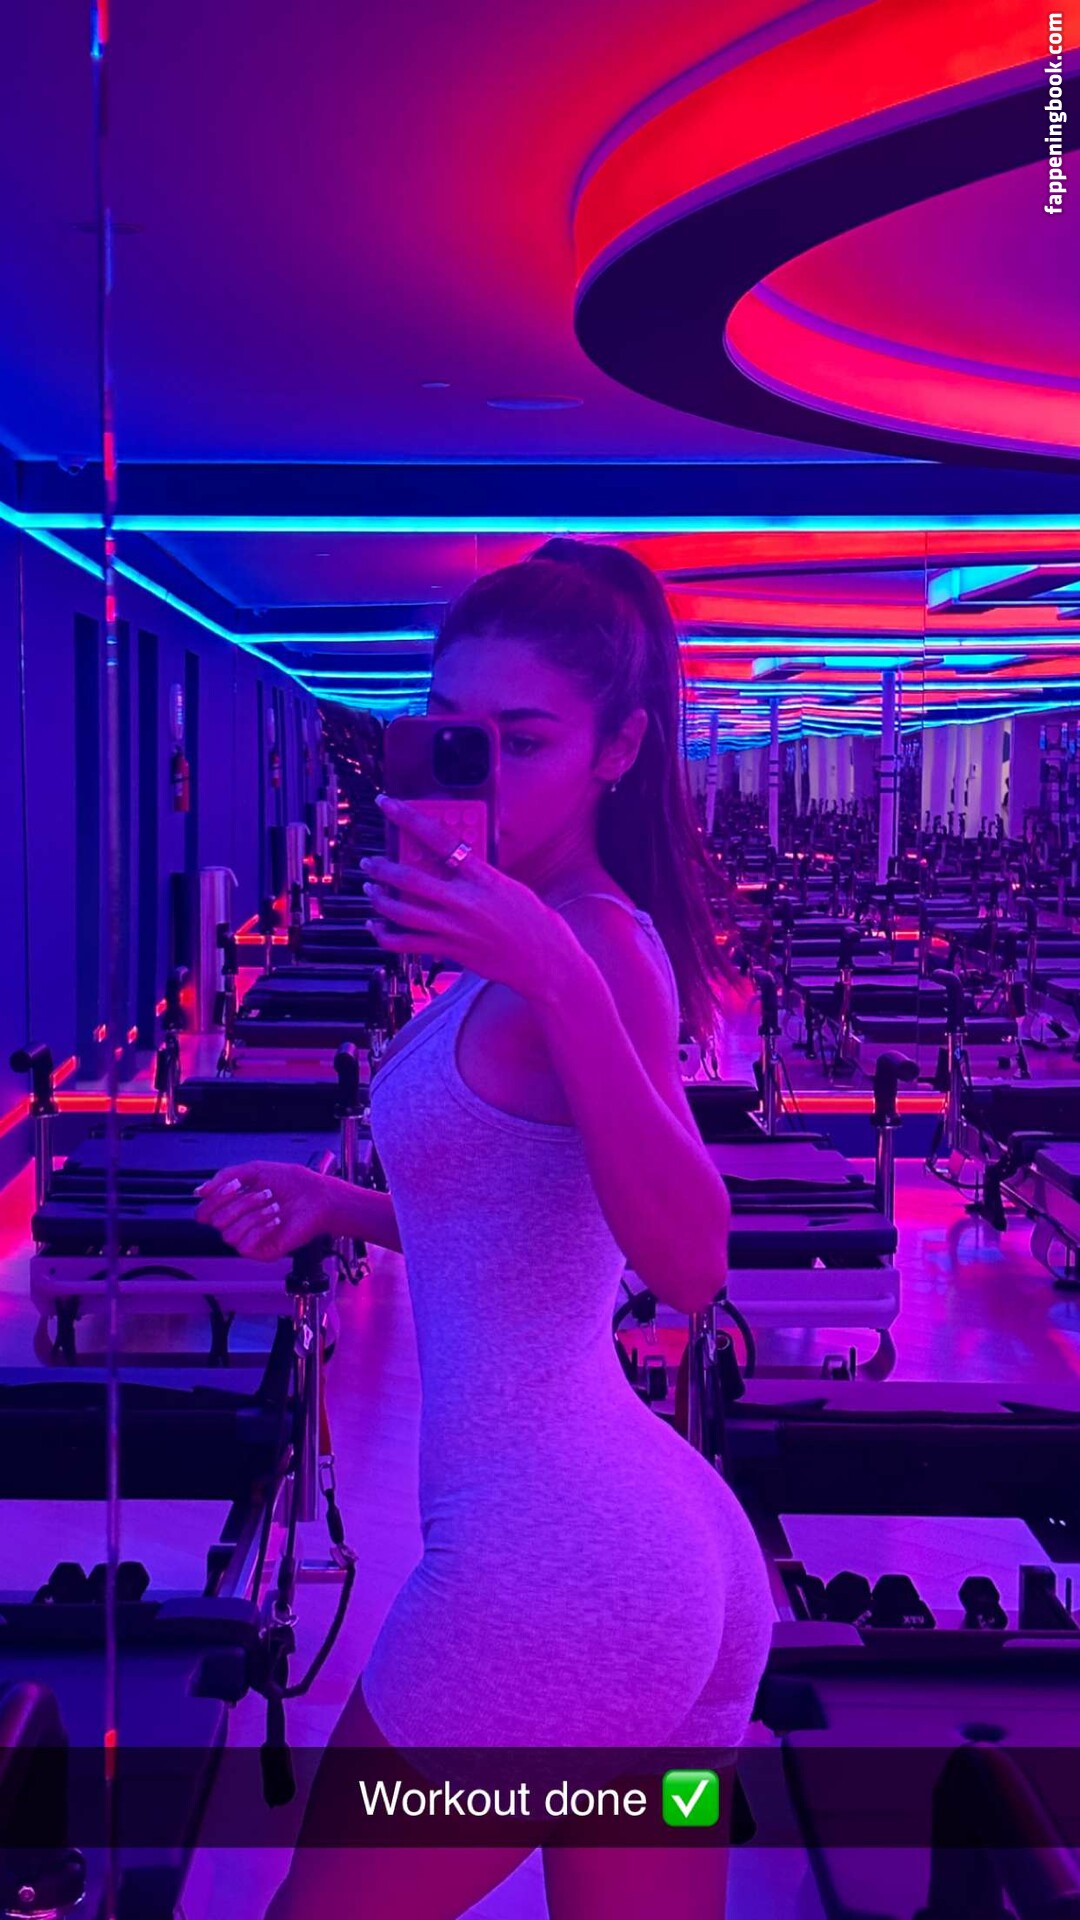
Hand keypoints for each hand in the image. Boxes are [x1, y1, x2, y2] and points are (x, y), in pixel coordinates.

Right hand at [194, 1160, 332, 1260]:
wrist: (317, 1196)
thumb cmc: (290, 1183)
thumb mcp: (253, 1171)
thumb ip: (224, 1177)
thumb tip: (199, 1191)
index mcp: (232, 1206)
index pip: (204, 1212)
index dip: (213, 1200)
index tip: (234, 1185)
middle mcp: (238, 1224)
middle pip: (216, 1221)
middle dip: (241, 1203)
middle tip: (265, 1193)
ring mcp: (249, 1239)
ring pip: (228, 1234)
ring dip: (253, 1214)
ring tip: (274, 1205)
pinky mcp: (261, 1251)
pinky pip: (244, 1246)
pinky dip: (260, 1228)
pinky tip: (276, 1220)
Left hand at [359, 794, 581, 1002]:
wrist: (545, 960)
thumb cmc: (532, 920)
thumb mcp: (507, 885)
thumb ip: (475, 874)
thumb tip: (446, 862)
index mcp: (483, 877)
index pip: (440, 839)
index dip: (409, 819)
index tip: (388, 805)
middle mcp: (465, 901)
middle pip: (410, 879)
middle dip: (382, 868)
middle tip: (370, 862)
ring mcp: (455, 929)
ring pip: (401, 912)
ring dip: (379, 899)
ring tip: (370, 890)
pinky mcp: (450, 951)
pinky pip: (406, 943)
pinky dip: (384, 935)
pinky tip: (376, 926)